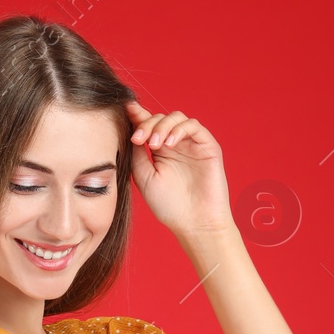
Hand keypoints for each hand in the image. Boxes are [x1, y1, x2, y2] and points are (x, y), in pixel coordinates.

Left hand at [123, 99, 234, 236]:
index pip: (148, 126)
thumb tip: (132, 130)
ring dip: (162, 126)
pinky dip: (179, 130)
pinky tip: (169, 145)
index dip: (137, 115)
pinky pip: (194, 126)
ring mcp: (192, 145)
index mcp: (159, 152)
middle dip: (146, 124)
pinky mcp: (207, 147)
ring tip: (153, 145)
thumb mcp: (143, 177)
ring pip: (176, 118)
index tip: (125, 109)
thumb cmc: (169, 206)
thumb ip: (137, 153)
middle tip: (138, 139)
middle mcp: (175, 145)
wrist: (194, 223)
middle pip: (160, 118)